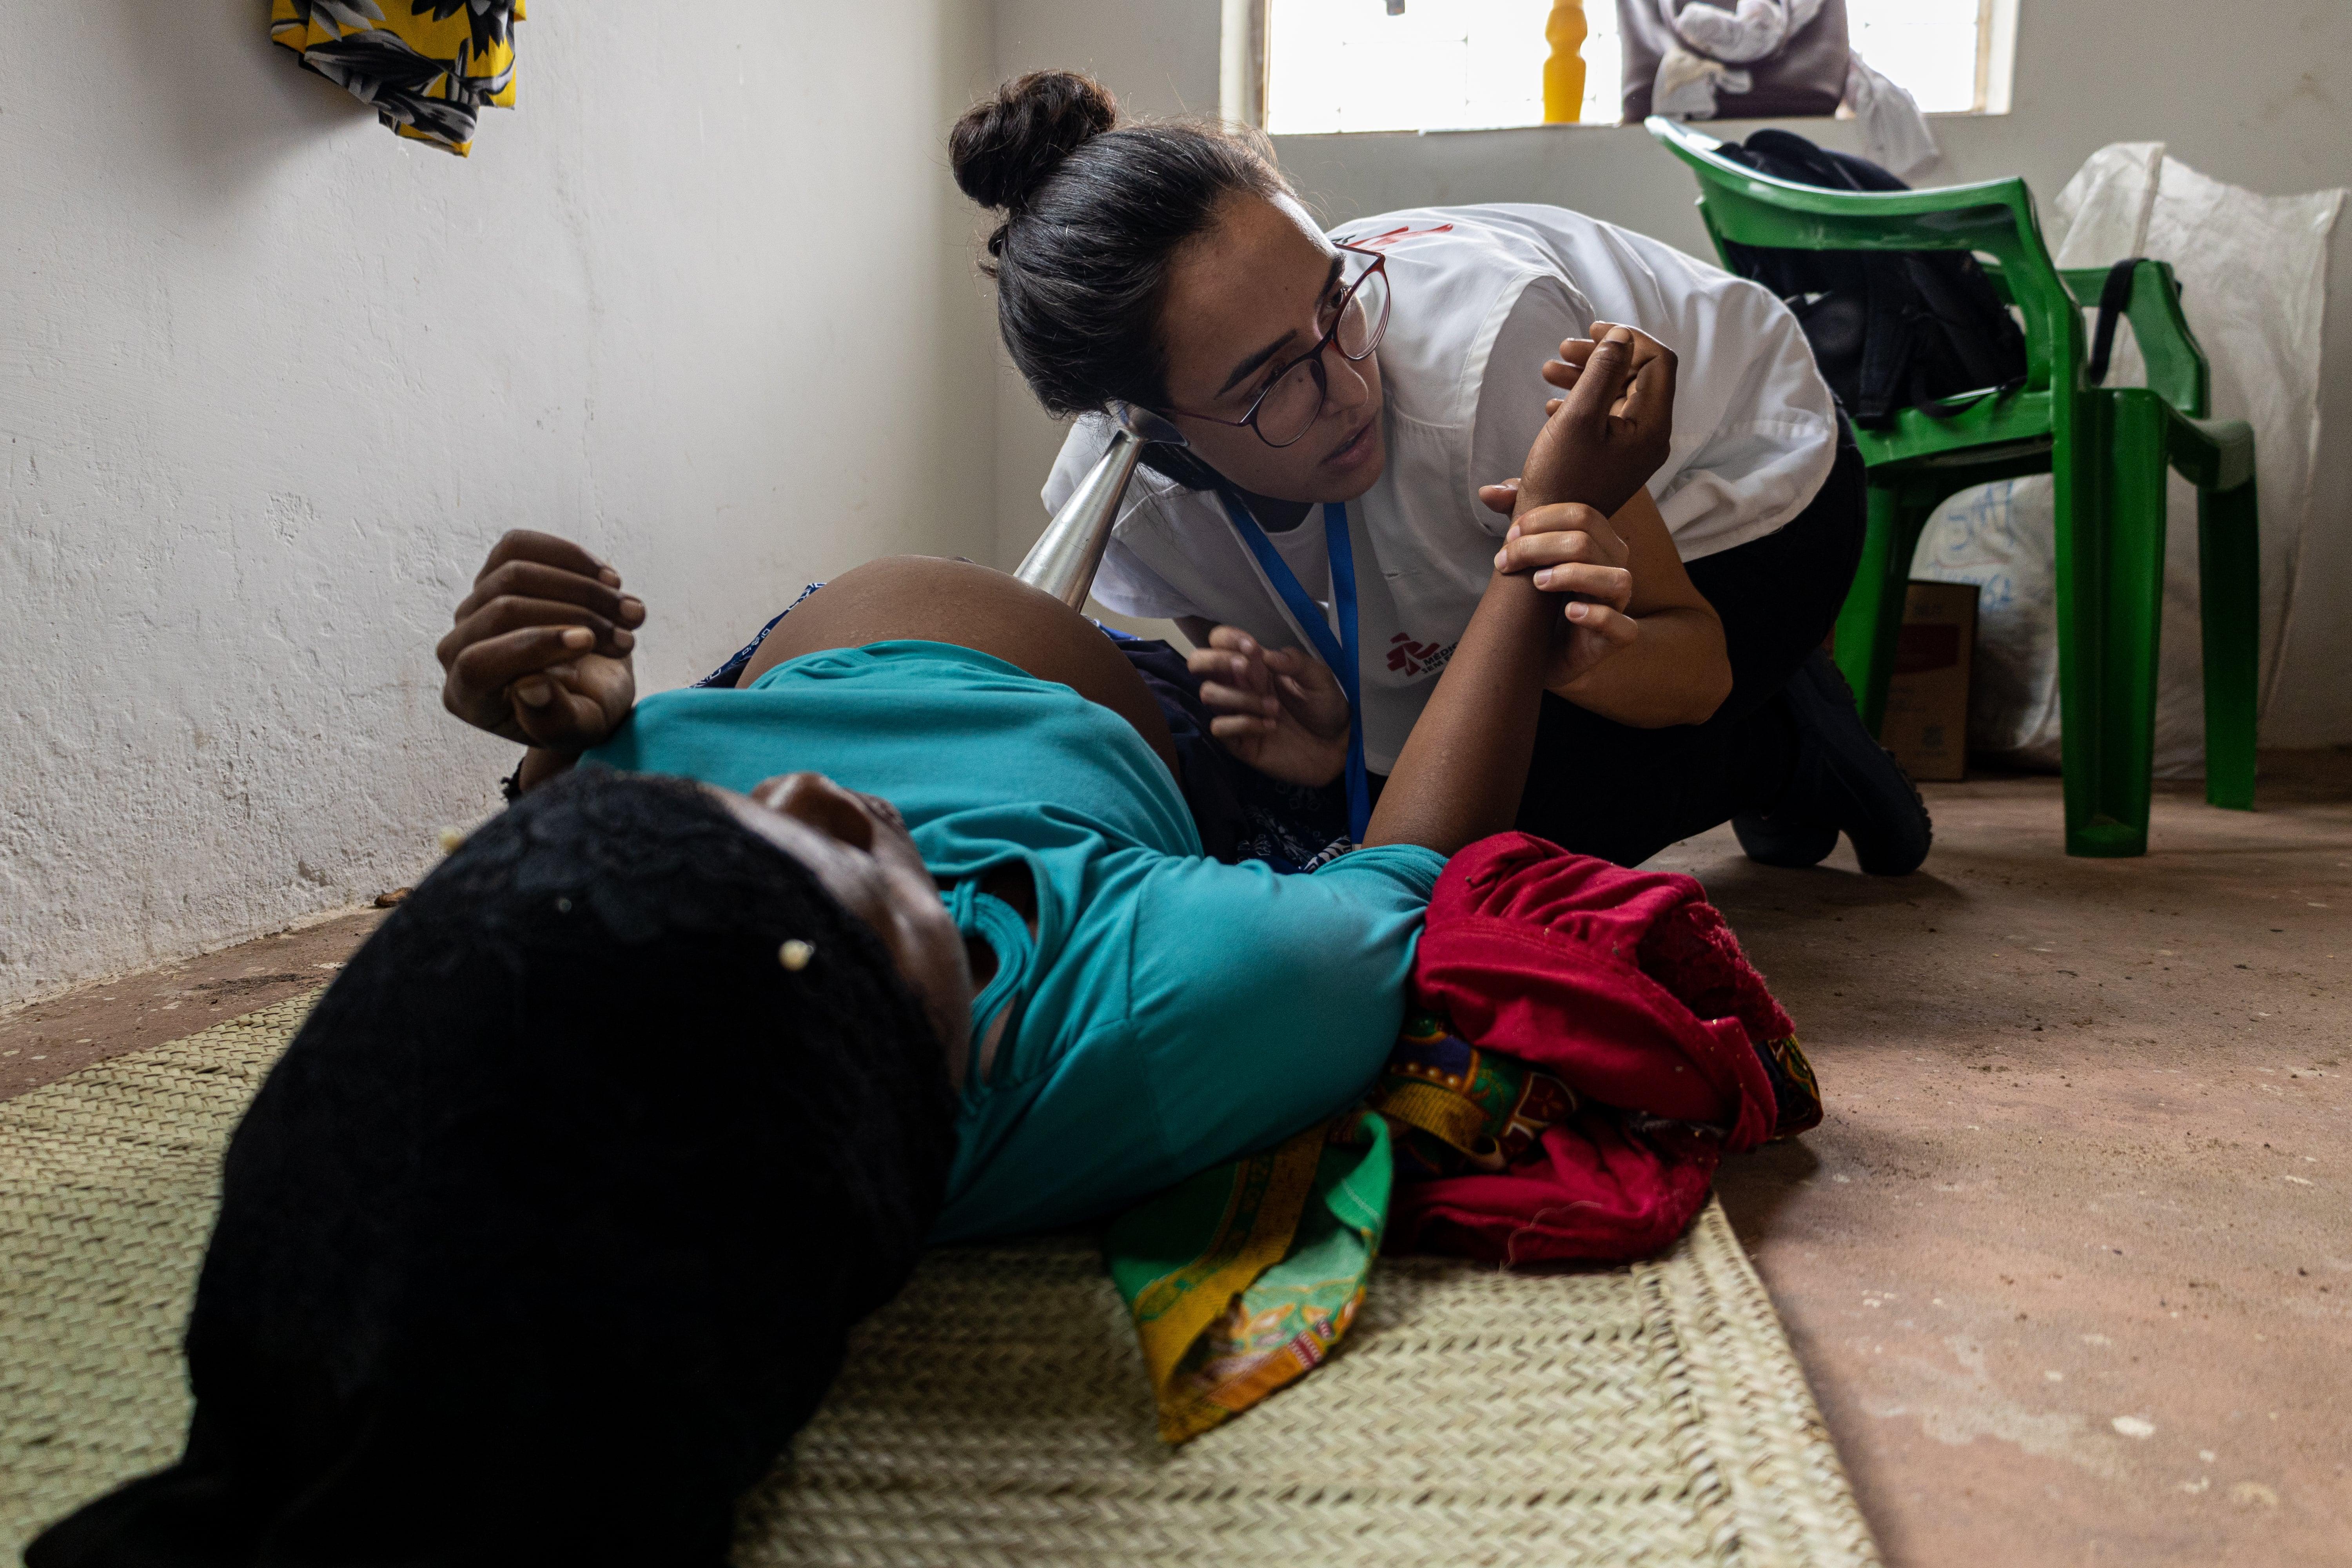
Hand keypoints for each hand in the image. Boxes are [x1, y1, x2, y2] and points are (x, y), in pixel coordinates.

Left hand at [437, 529, 642, 752]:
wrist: (592, 684)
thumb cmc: (583, 711)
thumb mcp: (580, 730)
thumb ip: (552, 720)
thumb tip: (527, 686)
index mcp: (468, 697)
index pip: (479, 664)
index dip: (532, 647)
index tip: (588, 641)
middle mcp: (458, 647)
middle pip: (504, 611)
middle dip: (576, 616)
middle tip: (629, 637)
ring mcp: (473, 606)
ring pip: (515, 573)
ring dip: (584, 588)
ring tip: (631, 613)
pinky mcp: (493, 572)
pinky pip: (519, 545)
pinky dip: (570, 556)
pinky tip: (608, 579)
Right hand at [1187, 625, 1350, 785]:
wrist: (1336, 747)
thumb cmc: (1325, 707)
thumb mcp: (1318, 677)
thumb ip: (1294, 661)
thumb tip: (1265, 654)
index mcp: (1255, 664)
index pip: (1220, 641)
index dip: (1228, 639)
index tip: (1253, 648)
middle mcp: (1239, 685)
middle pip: (1198, 663)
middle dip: (1215, 660)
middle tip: (1246, 669)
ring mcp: (1235, 712)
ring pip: (1207, 694)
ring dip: (1241, 697)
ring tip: (1274, 708)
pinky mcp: (1237, 741)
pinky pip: (1219, 727)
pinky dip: (1244, 724)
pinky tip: (1269, 727)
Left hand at [1479, 491, 1640, 689]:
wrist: (1542, 651)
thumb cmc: (1539, 599)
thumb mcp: (1527, 556)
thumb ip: (1514, 520)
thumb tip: (1487, 491)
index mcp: (1600, 541)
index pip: (1582, 514)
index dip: (1541, 520)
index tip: (1509, 536)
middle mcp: (1615, 567)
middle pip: (1586, 542)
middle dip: (1539, 547)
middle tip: (1505, 562)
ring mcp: (1620, 602)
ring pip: (1614, 578)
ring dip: (1570, 575)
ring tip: (1537, 583)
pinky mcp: (1619, 636)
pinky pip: (1621, 625)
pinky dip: (1594, 615)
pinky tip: (1568, 612)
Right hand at [1513, 322, 1676, 518]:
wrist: (1548, 529)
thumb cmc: (1561, 477)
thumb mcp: (1578, 416)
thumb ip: (1602, 370)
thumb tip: (1620, 336)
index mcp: (1652, 425)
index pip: (1658, 362)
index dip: (1629, 338)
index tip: (1593, 330)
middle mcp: (1652, 436)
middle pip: (1638, 375)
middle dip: (1601, 355)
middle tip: (1563, 348)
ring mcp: (1635, 447)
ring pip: (1618, 394)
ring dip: (1587, 376)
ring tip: (1550, 370)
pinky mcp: (1616, 456)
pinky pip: (1608, 416)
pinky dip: (1584, 401)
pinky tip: (1554, 402)